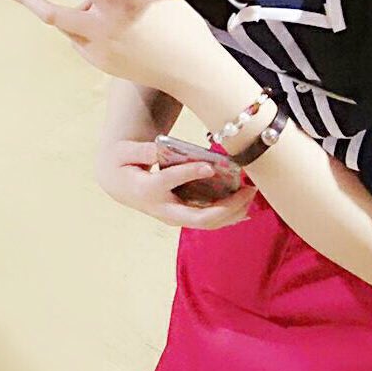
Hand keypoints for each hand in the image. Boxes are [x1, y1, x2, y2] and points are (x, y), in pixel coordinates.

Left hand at [0, 0, 224, 97]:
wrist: (190, 70)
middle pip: (52, 14)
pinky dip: (92, 31)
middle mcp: (101, 31)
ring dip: (79, 13)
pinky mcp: (101, 65)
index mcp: (116, 7)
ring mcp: (99, 52)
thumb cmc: (180, 26)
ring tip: (106, 11)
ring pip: (71, 26)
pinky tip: (120, 34)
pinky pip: (85, 42)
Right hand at [96, 139, 256, 229]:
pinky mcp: (182, 216)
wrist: (119, 185)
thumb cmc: (124, 163)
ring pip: (206, 223)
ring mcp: (174, 216)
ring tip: (252, 194)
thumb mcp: (125, 152)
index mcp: (147, 190)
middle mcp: (163, 209)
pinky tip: (246, 207)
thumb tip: (160, 147)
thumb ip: (143, 150)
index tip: (210, 166)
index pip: (169, 181)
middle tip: (249, 189)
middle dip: (226, 206)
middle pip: (197, 216)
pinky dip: (228, 216)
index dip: (189, 173)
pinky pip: (208, 221)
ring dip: (232, 212)